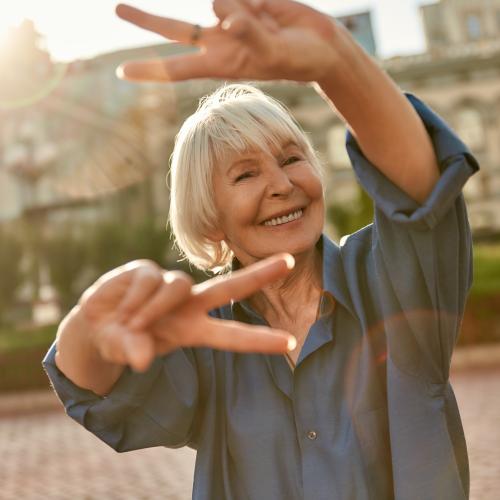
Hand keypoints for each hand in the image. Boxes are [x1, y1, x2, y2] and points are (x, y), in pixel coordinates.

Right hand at [79, 254, 295, 371]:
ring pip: (177, 286)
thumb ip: (134, 352)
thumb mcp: (127, 351)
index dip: (259, 340)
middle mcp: (188, 305)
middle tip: (291, 262)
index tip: (290, 343)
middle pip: (230, 287)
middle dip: (260, 275)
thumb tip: (140, 358)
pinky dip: (133, 298)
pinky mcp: (149, 270)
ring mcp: (169, 285)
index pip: (231, 336)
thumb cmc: (121, 341)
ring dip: (152, 308)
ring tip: (130, 323)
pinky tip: (121, 307)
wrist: (94, 323)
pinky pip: (148, 279)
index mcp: (192, 330)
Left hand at [115, 0, 338, 82]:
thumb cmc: (298, 59)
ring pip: (216, 0)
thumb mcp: (274, 54)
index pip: (177, 68)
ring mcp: (228, 18)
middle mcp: (218, 41)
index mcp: (221, 64)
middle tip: (116, 8)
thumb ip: (249, 36)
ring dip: (242, 7)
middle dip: (145, 19)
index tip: (121, 72)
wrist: (319, 43)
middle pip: (174, 29)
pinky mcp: (242, 0)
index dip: (150, 68)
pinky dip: (252, 0)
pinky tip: (269, 10)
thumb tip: (225, 15)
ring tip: (267, 21)